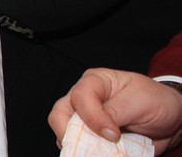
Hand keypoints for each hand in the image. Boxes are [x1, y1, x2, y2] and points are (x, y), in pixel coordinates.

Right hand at [48, 69, 181, 152]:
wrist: (171, 120)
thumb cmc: (157, 101)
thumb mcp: (141, 101)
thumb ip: (118, 111)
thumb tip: (102, 131)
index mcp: (95, 82)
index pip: (80, 97)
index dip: (93, 117)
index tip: (113, 134)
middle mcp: (85, 99)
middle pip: (60, 114)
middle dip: (69, 133)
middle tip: (90, 148)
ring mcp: (85, 119)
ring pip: (65, 133)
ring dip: (79, 147)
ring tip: (97, 154)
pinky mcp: (91, 137)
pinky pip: (79, 147)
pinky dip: (86, 154)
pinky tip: (98, 156)